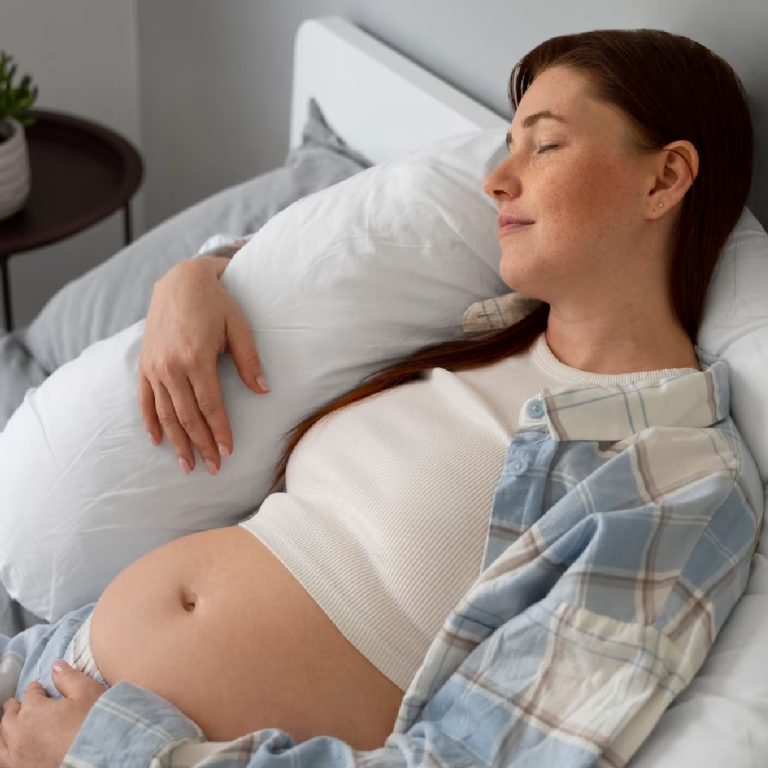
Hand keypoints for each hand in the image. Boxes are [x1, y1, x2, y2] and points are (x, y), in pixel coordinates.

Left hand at [0, 660, 106, 767]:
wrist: (100, 758)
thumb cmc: (95, 724)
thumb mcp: (87, 692)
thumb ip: (69, 677)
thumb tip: (56, 665)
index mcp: (33, 710)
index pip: (30, 694)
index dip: (37, 690)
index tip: (41, 689)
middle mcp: (19, 733)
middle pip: (8, 717)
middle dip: (15, 708)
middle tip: (22, 705)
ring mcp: (17, 757)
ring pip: (1, 741)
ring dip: (6, 730)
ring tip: (14, 727)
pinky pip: (4, 761)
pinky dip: (6, 751)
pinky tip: (15, 750)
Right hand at [139, 247, 268, 475]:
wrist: (180, 281)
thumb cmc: (216, 304)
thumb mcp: (239, 327)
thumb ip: (249, 361)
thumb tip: (263, 391)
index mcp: (196, 358)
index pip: (210, 406)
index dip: (219, 431)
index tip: (228, 451)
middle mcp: (171, 366)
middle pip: (187, 416)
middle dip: (201, 445)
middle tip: (213, 468)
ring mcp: (154, 367)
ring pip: (165, 413)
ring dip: (177, 442)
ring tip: (187, 465)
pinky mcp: (144, 364)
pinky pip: (145, 400)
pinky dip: (150, 422)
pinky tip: (158, 441)